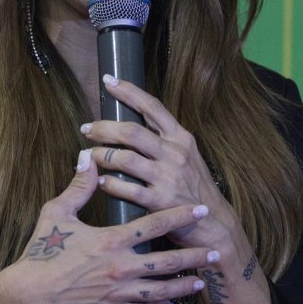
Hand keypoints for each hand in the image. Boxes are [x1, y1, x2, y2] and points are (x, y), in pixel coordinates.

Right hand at [0, 149, 214, 303]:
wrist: (29, 295)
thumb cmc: (42, 251)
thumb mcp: (57, 213)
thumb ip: (78, 187)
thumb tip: (87, 158)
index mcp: (111, 240)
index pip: (155, 225)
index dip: (181, 215)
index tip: (200, 210)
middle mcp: (121, 267)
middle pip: (168, 262)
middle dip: (194, 257)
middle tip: (215, 252)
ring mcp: (119, 293)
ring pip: (161, 291)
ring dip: (183, 286)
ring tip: (200, 281)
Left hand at [83, 75, 243, 251]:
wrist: (215, 223)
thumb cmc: (194, 187)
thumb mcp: (187, 156)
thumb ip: (162, 140)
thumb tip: (129, 123)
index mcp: (180, 138)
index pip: (152, 106)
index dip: (128, 91)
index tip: (109, 81)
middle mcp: (175, 153)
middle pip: (131, 131)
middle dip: (103, 128)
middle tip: (87, 129)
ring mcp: (168, 177)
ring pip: (124, 158)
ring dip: (101, 156)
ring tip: (89, 157)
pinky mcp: (161, 201)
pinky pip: (126, 188)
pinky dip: (109, 184)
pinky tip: (101, 182)